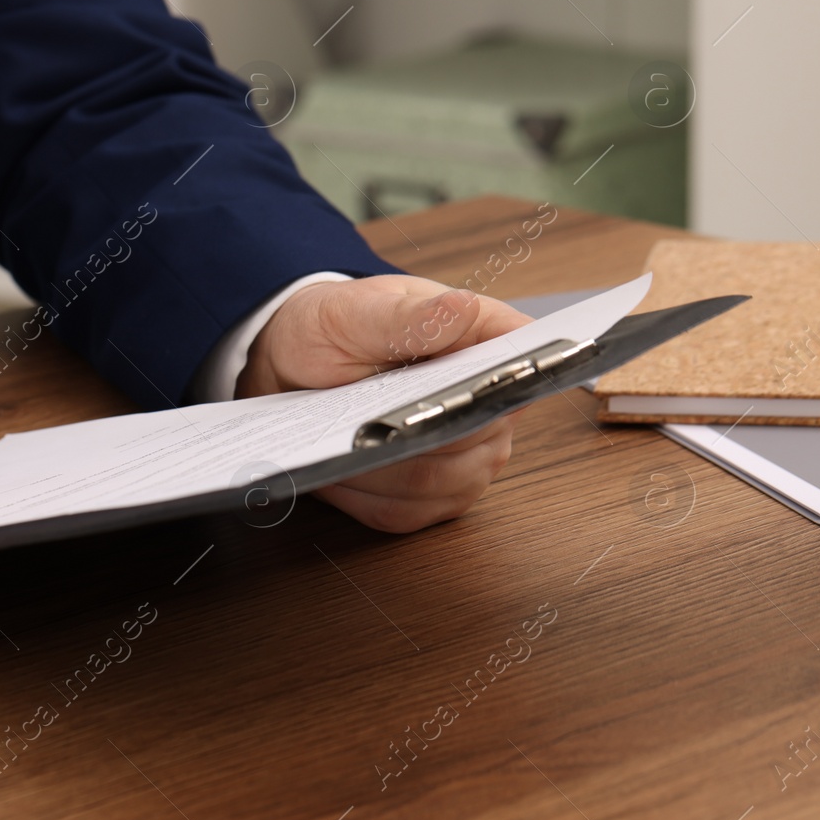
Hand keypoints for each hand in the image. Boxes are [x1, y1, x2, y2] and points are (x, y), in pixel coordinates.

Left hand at [236, 275, 532, 533]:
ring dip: (388, 469)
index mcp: (484, 343)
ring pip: (441, 483)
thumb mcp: (357, 311)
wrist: (295, 361)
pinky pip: (406, 511)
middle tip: (374, 424)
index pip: (524, 366)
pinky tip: (338, 471)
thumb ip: (409, 316)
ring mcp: (467, 458)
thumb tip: (462, 308)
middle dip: (424, 434)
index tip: (458, 394)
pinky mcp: (431, 496)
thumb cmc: (335, 327)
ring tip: (346, 446)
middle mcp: (489, 408)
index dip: (503, 384)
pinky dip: (366, 495)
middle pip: (478, 437)